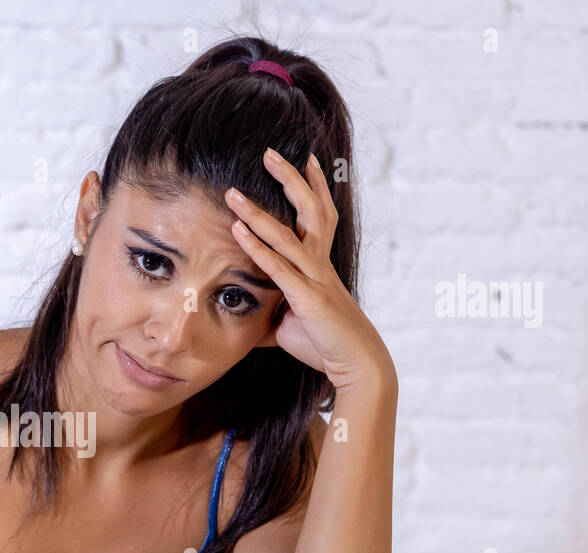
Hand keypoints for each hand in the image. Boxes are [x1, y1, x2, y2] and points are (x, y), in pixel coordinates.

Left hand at [225, 149, 395, 391]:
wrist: (355, 365)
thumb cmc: (325, 343)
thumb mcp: (290, 322)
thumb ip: (270, 310)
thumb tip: (247, 312)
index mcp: (320, 264)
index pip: (320, 215)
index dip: (315, 186)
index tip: (307, 158)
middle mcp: (320, 264)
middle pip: (310, 210)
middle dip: (290, 179)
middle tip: (270, 152)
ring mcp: (315, 278)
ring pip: (286, 235)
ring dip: (257, 212)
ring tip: (232, 193)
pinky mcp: (306, 297)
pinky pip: (277, 267)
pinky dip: (256, 248)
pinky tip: (238, 231)